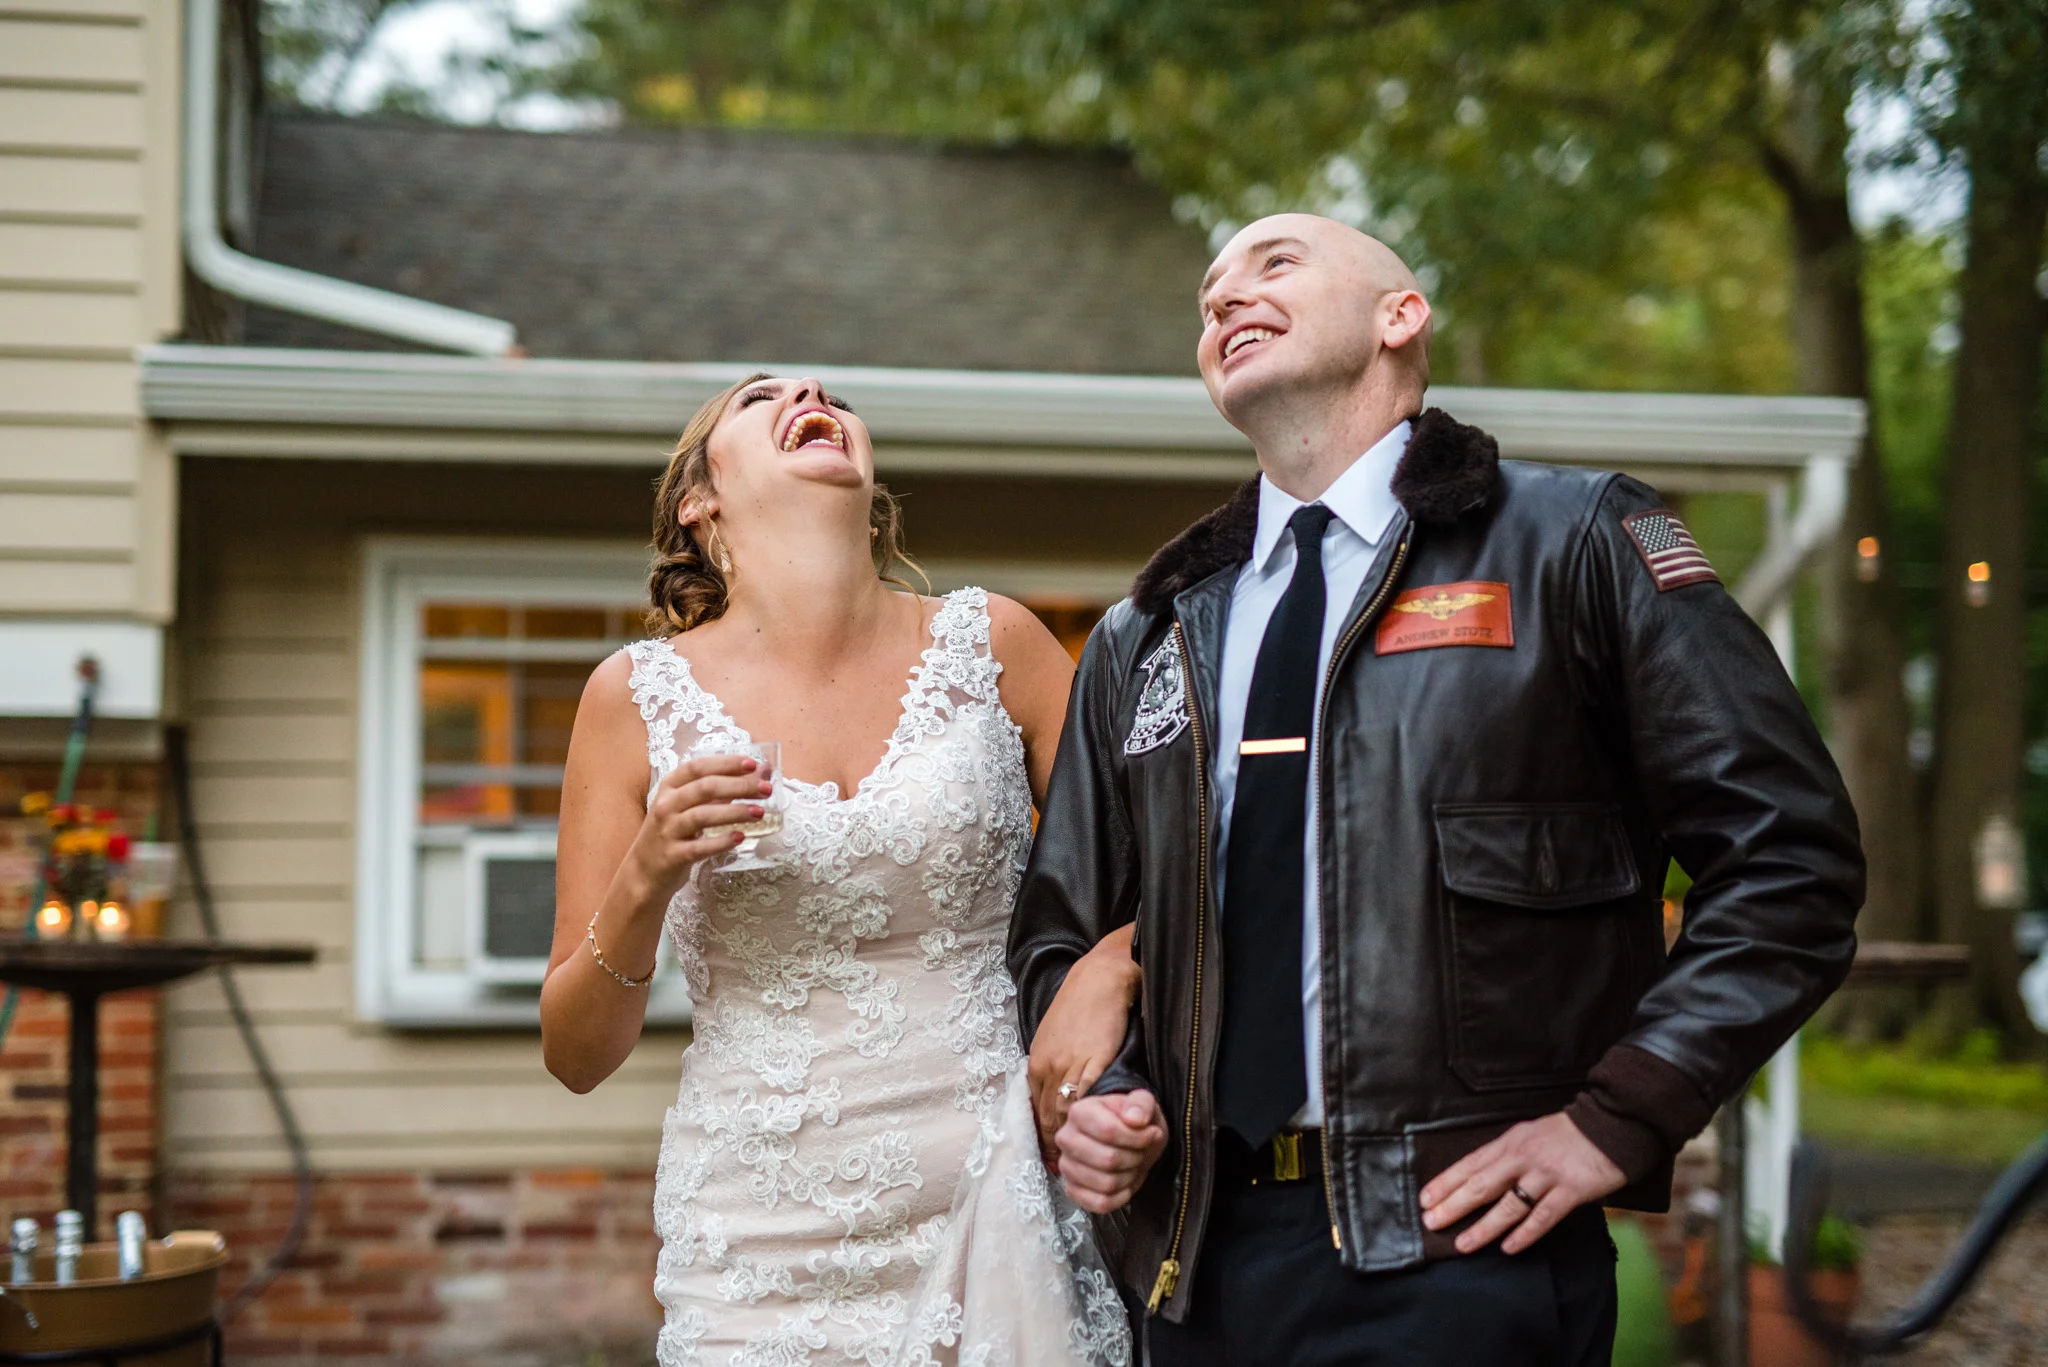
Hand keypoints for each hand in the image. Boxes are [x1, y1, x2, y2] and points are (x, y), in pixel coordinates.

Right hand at [629, 754, 770, 894]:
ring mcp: (667, 830)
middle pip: (705, 788)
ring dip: (734, 812)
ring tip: (760, 812)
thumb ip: (720, 791)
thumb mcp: (689, 806)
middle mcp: (666, 805)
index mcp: (670, 787)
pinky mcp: (672, 856)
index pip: (698, 767)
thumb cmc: (673, 833)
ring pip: (702, 815)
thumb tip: (759, 775)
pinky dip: (721, 842)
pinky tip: (740, 838)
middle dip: (739, 786)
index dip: (725, 763)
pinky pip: (699, 847)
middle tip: (766, 790)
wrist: (644, 871)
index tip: (752, 764)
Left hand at [1028, 925, 1139, 1158]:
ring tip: (1079, 1159)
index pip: (1034, 1109)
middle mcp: (1047, 1066)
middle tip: (1063, 1168)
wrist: (1099, 980)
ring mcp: (1069, 1065)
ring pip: (1064, 1112)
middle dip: (1053, 1144)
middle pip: (1046, 1116)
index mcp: (1036, 1061)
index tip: (1049, 1157)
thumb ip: (1051, 1066)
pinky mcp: (1093, 1062)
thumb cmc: (1079, 1006)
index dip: (1041, 1136)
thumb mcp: (1053, 1038)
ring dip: (1070, 1137)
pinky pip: (1086, 1098)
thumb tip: (1051, 1092)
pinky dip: (1088, 1119)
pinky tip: (1095, 1133)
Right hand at [1055, 1090, 1167, 1214]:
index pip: (1109, 1131)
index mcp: (1079, 1112)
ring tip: (1132, 1164)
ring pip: (1106, 1184)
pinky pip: (1100, 1203)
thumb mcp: (1142, 1102)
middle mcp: (1066, 1139)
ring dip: (1129, 1176)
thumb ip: (1141, 1103)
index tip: (1152, 1134)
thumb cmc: (1132, 1120)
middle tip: (1141, 1151)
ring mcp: (1066, 1166)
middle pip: (1108, 1160)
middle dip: (1135, 1158)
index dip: (1138, 1138)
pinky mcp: (1072, 1189)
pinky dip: (1120, 1197)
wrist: (1127, 1137)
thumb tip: (1135, 1118)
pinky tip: (1125, 1184)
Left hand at [1418, 1112, 1625, 1254]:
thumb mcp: (1529, 1134)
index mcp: (1510, 1142)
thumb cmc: (1568, 1133)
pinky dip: (1525, 1233)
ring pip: (1508, 1205)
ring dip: (1484, 1227)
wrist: (1611, 1124)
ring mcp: (1546, 1175)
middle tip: (1432, 1223)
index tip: (1425, 1199)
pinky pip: (1543, 1216)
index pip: (1470, 1163)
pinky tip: (1509, 1248)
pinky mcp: (1570, 1191)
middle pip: (1482, 1184)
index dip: (1446, 1182)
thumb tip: (1479, 1176)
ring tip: (1463, 1244)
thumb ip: (1507, 1154)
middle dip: (1454, 1205)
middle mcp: (1523, 1157)